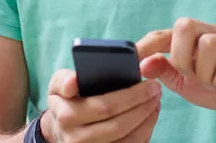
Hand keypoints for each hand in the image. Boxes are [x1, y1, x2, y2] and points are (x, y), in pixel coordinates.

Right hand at [42, 69, 161, 142]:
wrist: (61, 129)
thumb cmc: (66, 100)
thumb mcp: (59, 85)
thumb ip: (65, 79)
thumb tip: (73, 82)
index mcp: (67, 116)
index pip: (104, 107)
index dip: (130, 96)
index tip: (147, 82)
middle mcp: (77, 139)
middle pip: (120, 124)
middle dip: (143, 105)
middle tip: (156, 88)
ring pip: (128, 139)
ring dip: (147, 119)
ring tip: (156, 101)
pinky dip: (144, 132)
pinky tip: (150, 116)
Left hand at [136, 18, 215, 122]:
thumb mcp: (185, 84)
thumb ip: (165, 72)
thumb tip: (143, 63)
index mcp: (193, 39)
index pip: (165, 33)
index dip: (148, 44)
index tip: (135, 59)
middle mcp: (212, 33)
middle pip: (186, 24)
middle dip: (181, 55)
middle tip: (189, 75)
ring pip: (208, 44)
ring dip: (204, 72)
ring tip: (211, 83)